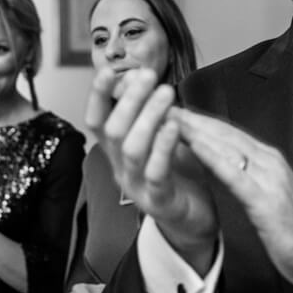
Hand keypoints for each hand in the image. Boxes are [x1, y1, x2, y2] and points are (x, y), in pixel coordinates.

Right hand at [84, 67, 217, 271]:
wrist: (194, 221)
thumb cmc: (178, 175)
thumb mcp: (162, 139)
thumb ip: (152, 113)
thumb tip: (141, 78)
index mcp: (118, 151)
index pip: (97, 120)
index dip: (98, 96)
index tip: (108, 70)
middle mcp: (120, 168)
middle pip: (114, 130)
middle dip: (129, 99)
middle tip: (147, 75)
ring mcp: (136, 186)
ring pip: (132, 149)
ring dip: (147, 117)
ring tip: (165, 93)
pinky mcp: (158, 202)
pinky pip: (156, 173)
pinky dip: (163, 147)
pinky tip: (173, 126)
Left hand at [171, 107, 292, 291]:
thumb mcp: (266, 194)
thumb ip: (249, 176)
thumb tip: (224, 163)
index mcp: (268, 161)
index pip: (229, 134)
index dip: (201, 121)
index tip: (176, 112)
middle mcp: (269, 163)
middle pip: (225, 134)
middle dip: (194, 119)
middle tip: (165, 106)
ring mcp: (269, 178)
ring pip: (228, 147)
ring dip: (198, 131)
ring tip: (173, 118)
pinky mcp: (266, 199)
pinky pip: (235, 174)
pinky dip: (213, 157)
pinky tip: (195, 147)